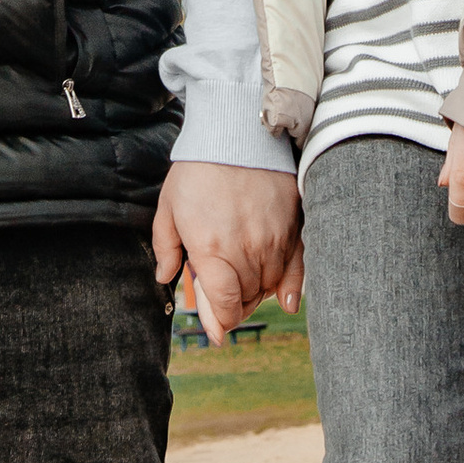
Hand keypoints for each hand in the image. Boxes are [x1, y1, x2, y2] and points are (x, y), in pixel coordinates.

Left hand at [151, 161, 304, 344]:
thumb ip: (166, 248)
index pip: (224, 305)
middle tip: (224, 302)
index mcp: (212, 249)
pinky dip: (291, 288)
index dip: (219, 322)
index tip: (215, 329)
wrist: (236, 133)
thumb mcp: (168, 208)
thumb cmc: (197, 171)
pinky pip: (297, 269)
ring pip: (270, 286)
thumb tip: (166, 278)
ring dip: (257, 294)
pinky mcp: (294, 226)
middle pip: (247, 299)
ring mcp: (274, 239)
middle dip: (234, 307)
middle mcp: (246, 249)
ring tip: (244, 286)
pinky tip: (287, 301)